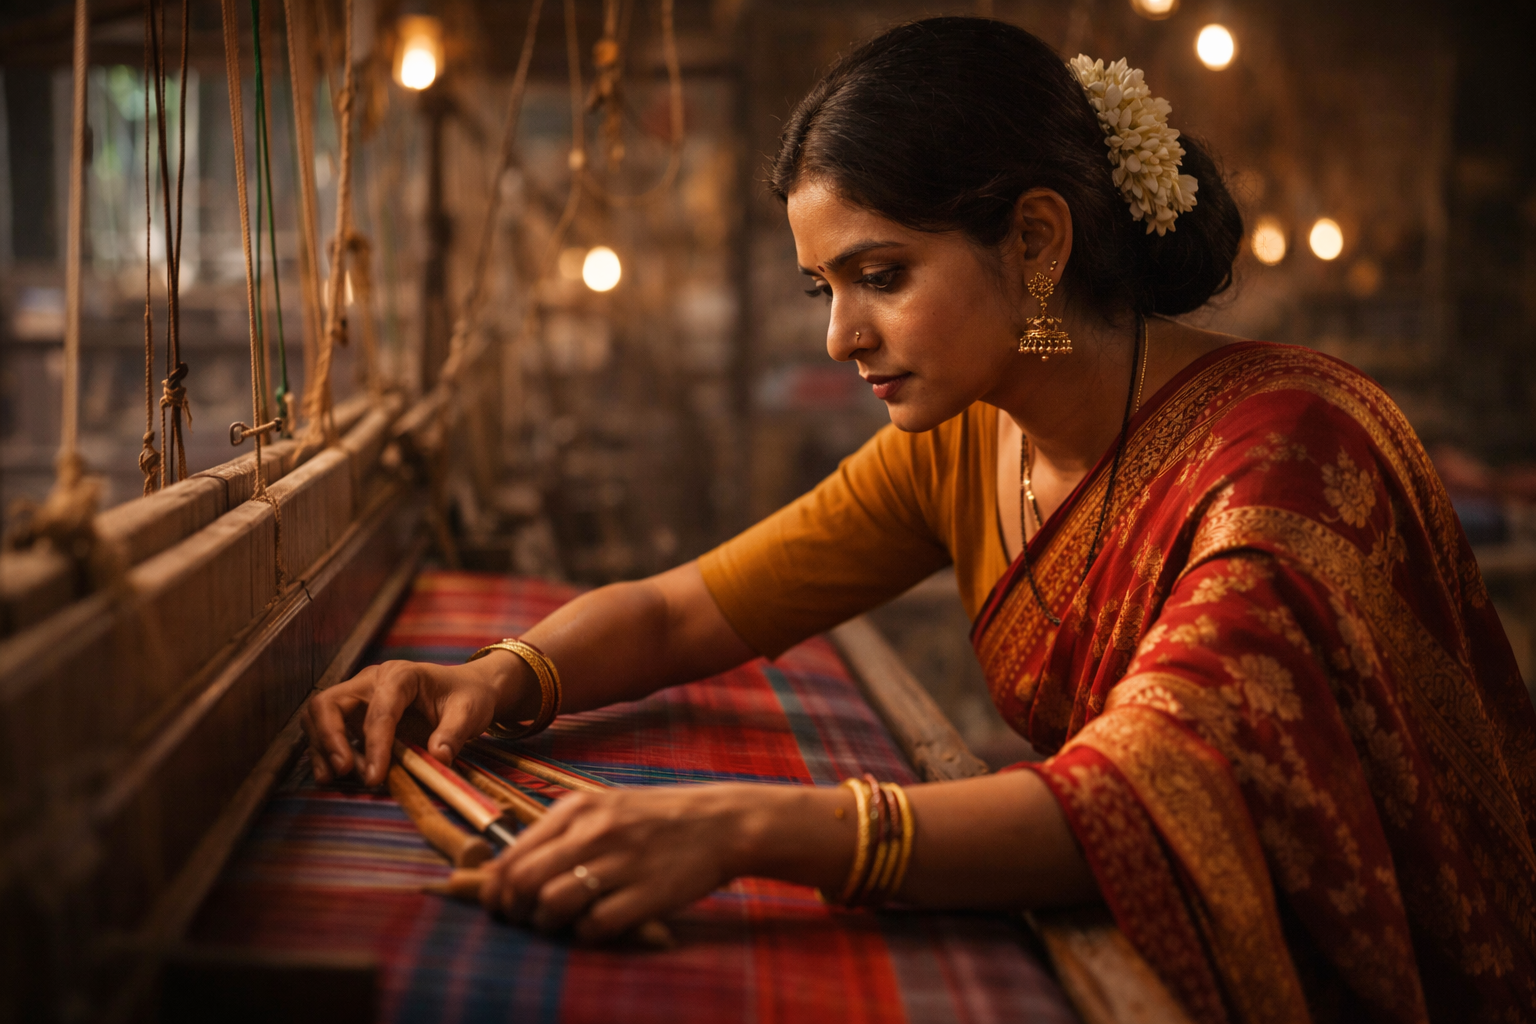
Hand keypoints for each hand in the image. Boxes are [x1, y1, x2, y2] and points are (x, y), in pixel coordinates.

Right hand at [302, 653, 524, 786]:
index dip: (375, 744)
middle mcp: (372, 681)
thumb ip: (454, 733)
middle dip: (330, 738)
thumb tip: (438, 757)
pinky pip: (327, 730)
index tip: (376, 776)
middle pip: (330, 703)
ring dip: (323, 747)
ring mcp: (359, 697)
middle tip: (344, 770)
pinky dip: (324, 752)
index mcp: (401, 675)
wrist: (465, 691)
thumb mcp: (470, 712)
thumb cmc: (467, 697)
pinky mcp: (355, 715)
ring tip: (336, 777)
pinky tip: (331, 776)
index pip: (380, 710)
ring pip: (321, 716)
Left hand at [477, 784, 771, 941]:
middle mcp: (594, 831)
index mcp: (578, 808)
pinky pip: (595, 925)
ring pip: (552, 904)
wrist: (720, 822)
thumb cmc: (657, 820)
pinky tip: (598, 925)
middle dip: (515, 910)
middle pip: (524, 882)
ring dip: (548, 923)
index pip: (512, 855)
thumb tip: (507, 870)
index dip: (496, 890)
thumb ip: (560, 833)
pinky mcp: (646, 893)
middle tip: (525, 920)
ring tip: (561, 923)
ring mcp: (620, 862)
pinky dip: (587, 933)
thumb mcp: (605, 809)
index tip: (500, 906)